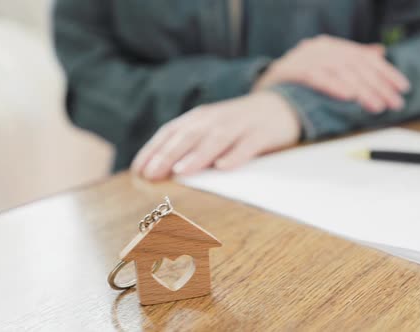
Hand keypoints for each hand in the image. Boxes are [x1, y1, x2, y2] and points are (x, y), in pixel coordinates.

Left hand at [131, 92, 299, 180]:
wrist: (280, 105)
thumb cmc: (237, 126)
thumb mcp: (210, 130)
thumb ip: (189, 145)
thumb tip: (158, 171)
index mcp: (199, 118)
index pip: (170, 132)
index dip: (153, 150)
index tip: (138, 171)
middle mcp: (216, 119)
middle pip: (189, 136)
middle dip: (168, 155)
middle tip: (152, 175)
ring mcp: (239, 125)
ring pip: (216, 139)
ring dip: (197, 155)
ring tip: (180, 171)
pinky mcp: (261, 133)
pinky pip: (247, 145)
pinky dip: (235, 155)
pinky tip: (223, 167)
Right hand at [254, 35, 409, 112]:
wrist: (262, 85)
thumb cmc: (297, 79)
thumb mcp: (326, 67)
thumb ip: (351, 59)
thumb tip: (379, 52)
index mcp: (330, 45)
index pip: (364, 58)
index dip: (386, 73)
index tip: (403, 89)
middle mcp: (320, 47)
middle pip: (356, 66)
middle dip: (378, 86)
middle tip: (395, 104)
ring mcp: (304, 56)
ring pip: (340, 72)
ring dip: (361, 90)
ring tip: (377, 107)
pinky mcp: (290, 69)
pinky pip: (316, 76)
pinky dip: (333, 86)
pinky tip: (348, 96)